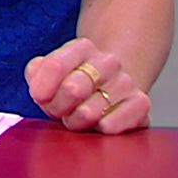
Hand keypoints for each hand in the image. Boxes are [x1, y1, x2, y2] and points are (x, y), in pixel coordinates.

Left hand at [25, 37, 151, 133]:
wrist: (112, 87)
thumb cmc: (73, 82)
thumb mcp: (49, 72)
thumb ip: (36, 73)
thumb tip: (39, 87)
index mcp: (82, 48)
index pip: (55, 65)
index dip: (42, 88)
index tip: (39, 97)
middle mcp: (108, 62)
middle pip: (73, 88)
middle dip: (58, 107)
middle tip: (59, 110)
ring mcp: (126, 83)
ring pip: (89, 111)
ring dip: (76, 121)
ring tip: (78, 117)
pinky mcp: (141, 105)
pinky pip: (112, 125)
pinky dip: (99, 129)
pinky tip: (98, 124)